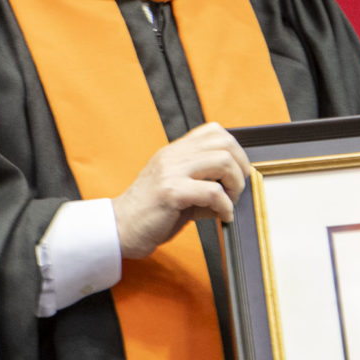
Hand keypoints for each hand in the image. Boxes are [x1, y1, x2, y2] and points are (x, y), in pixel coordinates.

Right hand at [114, 122, 250, 259]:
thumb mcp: (177, 190)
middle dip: (240, 167)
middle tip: (237, 189)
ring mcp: (171, 172)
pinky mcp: (171, 192)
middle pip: (224, 143)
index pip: (213, 130)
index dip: (235, 149)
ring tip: (229, 203)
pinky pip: (213, 192)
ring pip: (222, 161)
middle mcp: (173, 156)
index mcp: (174, 152)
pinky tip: (223, 216)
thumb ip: (202, 186)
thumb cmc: (148, 212)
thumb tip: (231, 193)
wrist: (119, 229)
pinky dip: (226, 206)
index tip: (236, 172)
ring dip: (235, 185)